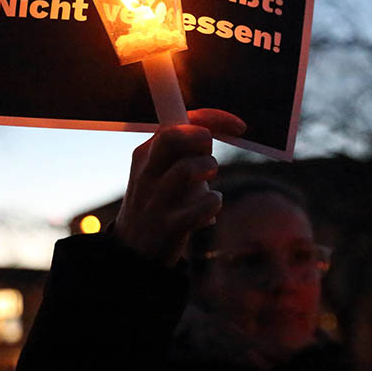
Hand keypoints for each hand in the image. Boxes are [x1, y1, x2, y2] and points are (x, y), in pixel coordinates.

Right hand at [113, 109, 245, 265]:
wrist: (132, 253)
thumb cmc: (159, 202)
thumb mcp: (161, 172)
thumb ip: (184, 150)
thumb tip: (218, 126)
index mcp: (145, 154)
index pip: (175, 121)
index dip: (213, 118)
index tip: (239, 126)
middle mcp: (146, 173)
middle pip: (172, 137)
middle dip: (201, 139)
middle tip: (209, 155)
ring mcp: (155, 200)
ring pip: (188, 169)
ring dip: (209, 171)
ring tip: (208, 183)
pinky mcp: (168, 226)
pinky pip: (203, 206)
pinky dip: (214, 204)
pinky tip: (209, 211)